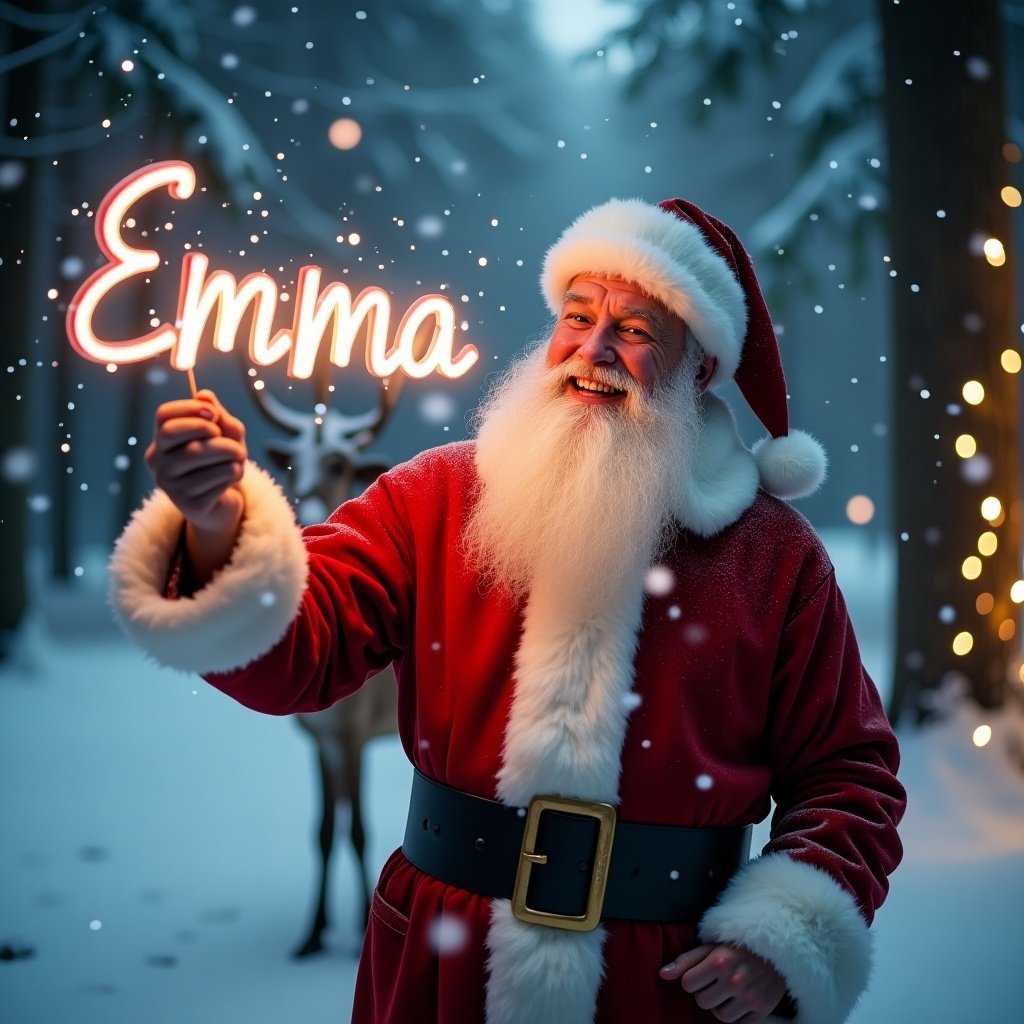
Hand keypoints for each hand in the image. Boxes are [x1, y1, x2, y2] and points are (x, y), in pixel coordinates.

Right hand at [145, 389, 247, 581]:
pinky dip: (233, 472)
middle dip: (208, 430)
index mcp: (162, 441)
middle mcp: (158, 462)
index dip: (188, 409)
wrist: (221, 504)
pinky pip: (215, 478)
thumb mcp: (226, 436)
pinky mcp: (188, 504)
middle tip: (230, 439)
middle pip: (173, 433)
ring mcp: (169, 485)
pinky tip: (235, 475)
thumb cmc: (220, 462)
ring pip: (197, 454)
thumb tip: (205, 396)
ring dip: (230, 452)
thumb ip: (219, 416)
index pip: (163, 416)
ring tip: (241, 456)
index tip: (214, 414)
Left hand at [659, 943, 786, 1022]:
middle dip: (705, 992)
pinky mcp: (763, 1009)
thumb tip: (662, 974)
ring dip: (720, 1005)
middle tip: (716, 981)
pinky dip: (737, 1014)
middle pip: (702, 1002)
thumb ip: (685, 960)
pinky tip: (740, 998)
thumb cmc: (737, 946)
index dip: (692, 979)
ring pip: (719, 1016)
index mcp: (719, 962)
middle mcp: (734, 981)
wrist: (776, 948)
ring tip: (727, 990)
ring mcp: (750, 997)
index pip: (687, 984)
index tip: (702, 972)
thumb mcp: (710, 946)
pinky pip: (739, 1023)